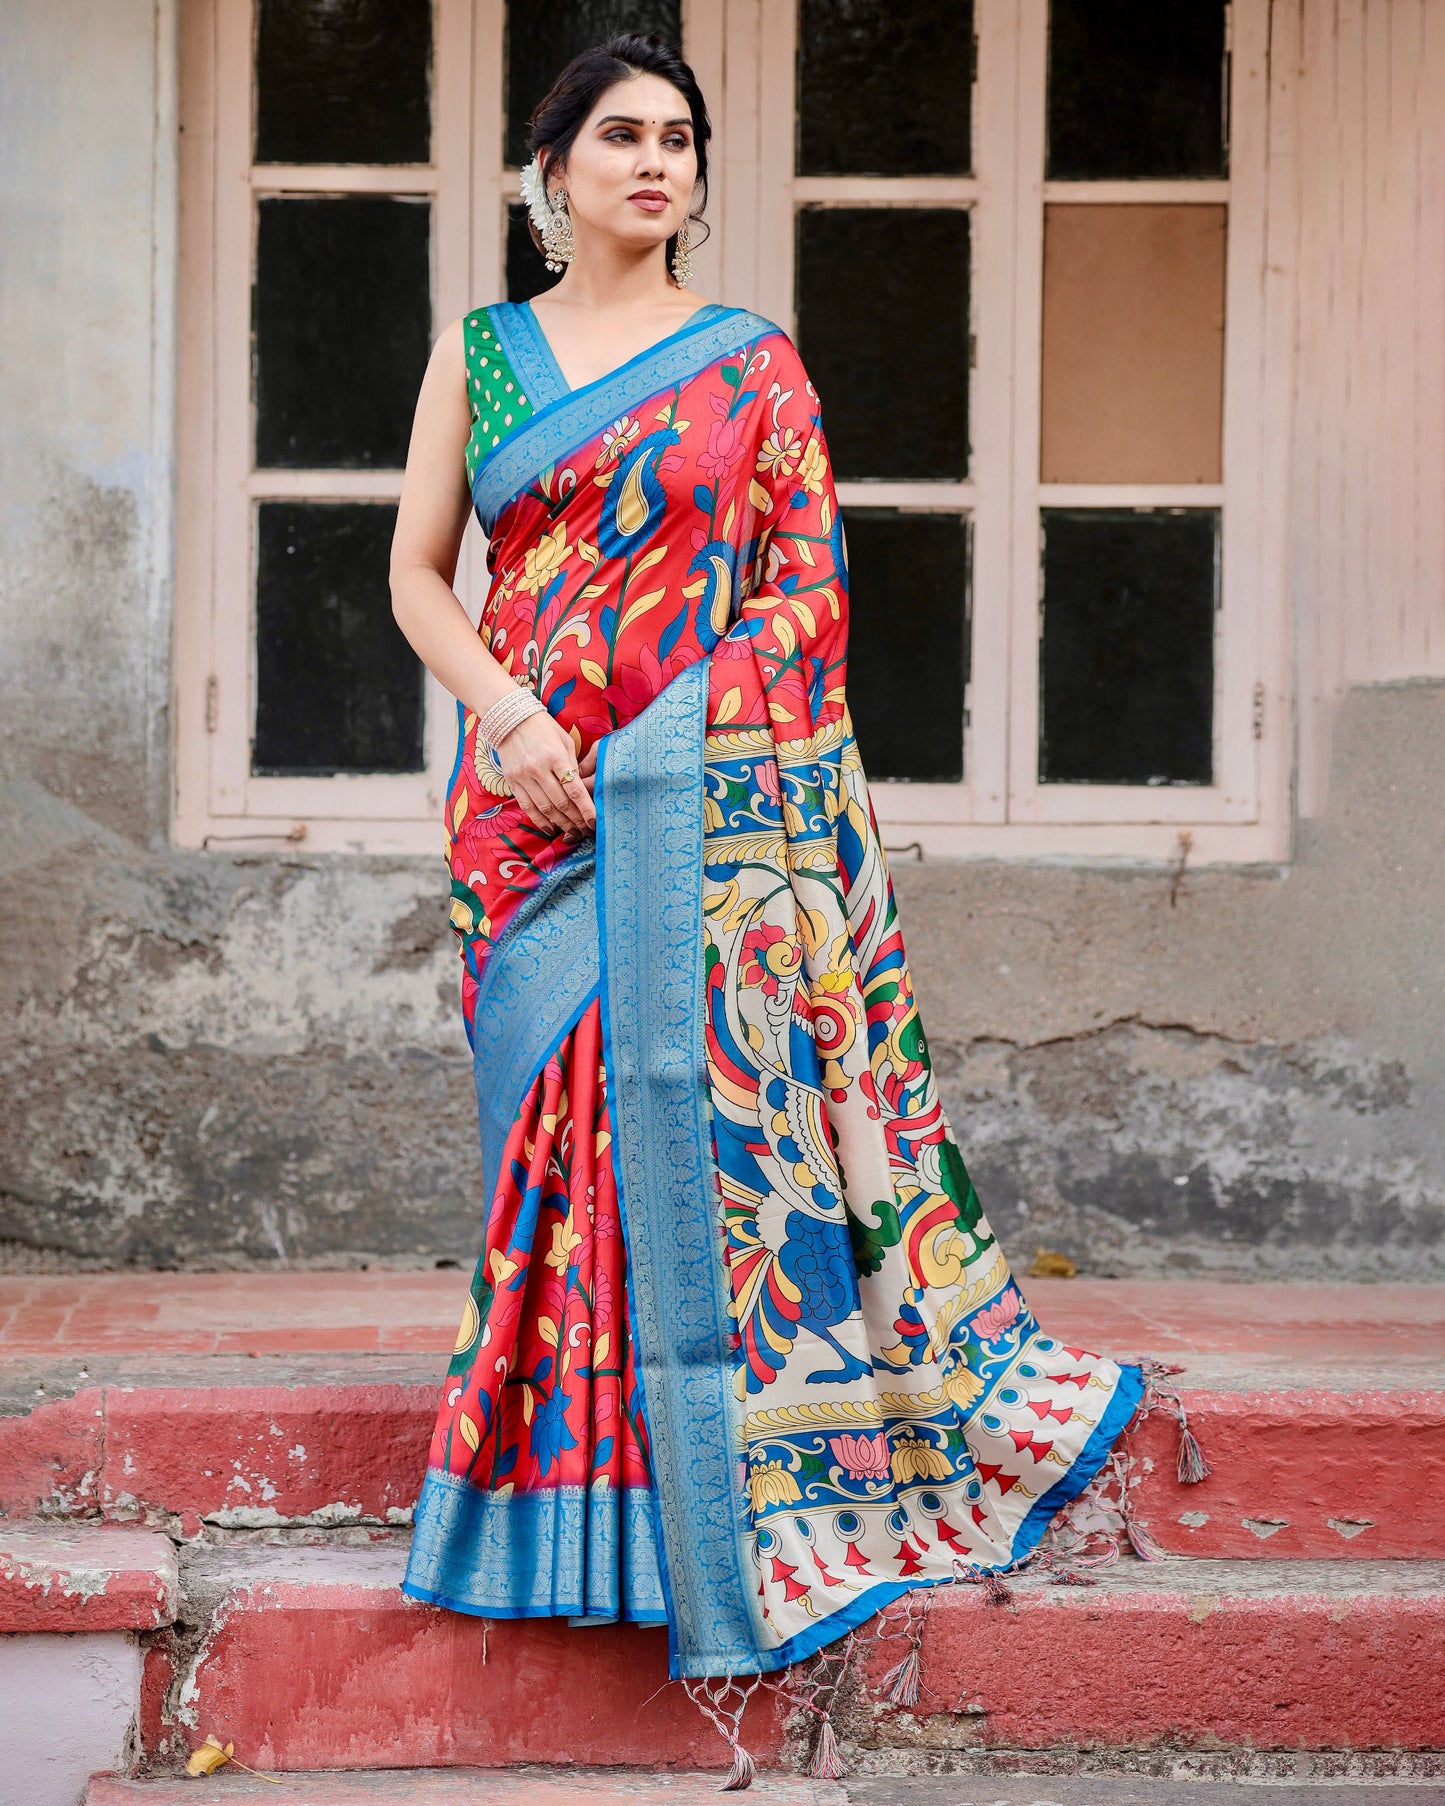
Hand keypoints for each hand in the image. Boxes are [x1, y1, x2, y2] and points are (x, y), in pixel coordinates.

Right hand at [497, 711, 597, 839]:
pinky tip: (550, 828)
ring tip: (572, 832)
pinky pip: (527, 807)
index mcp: (556, 756)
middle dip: (576, 820)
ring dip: (560, 824)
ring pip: (545, 808)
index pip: (575, 789)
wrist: (510, 718)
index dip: (586, 809)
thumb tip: (580, 791)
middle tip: (586, 830)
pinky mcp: (512, 781)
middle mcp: (539, 768)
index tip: (594, 821)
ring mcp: (523, 776)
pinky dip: (540, 820)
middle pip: (561, 803)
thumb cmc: (544, 728)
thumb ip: (572, 766)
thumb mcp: (565, 741)